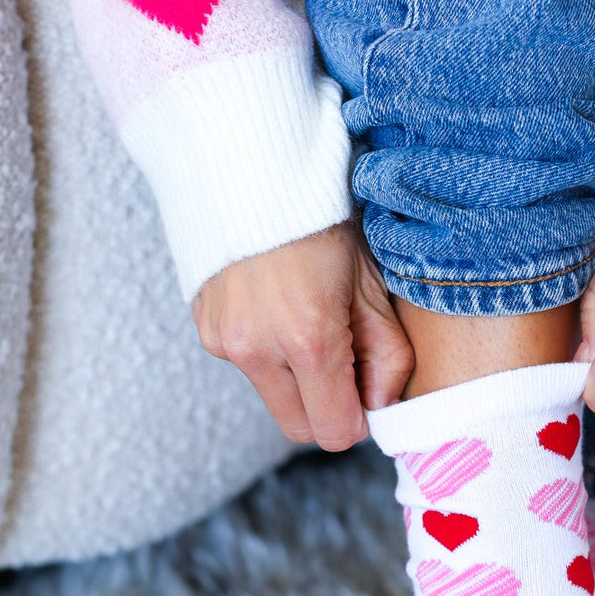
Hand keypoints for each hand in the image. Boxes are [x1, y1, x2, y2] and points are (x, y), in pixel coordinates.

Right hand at [192, 222, 414, 450]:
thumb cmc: (322, 217)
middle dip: (325, 408)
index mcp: (308, 338)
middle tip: (342, 361)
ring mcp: (224, 340)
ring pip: (273, 395)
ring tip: (306, 318)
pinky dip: (267, 348)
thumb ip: (387, 357)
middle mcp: (258, 347)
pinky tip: (275, 304)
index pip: (333, 431)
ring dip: (295, 377)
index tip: (365, 390)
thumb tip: (382, 407)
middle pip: (299, 427)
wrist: (253, 164)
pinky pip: (246, 364)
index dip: (356, 420)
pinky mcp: (206, 329)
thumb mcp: (371, 284)